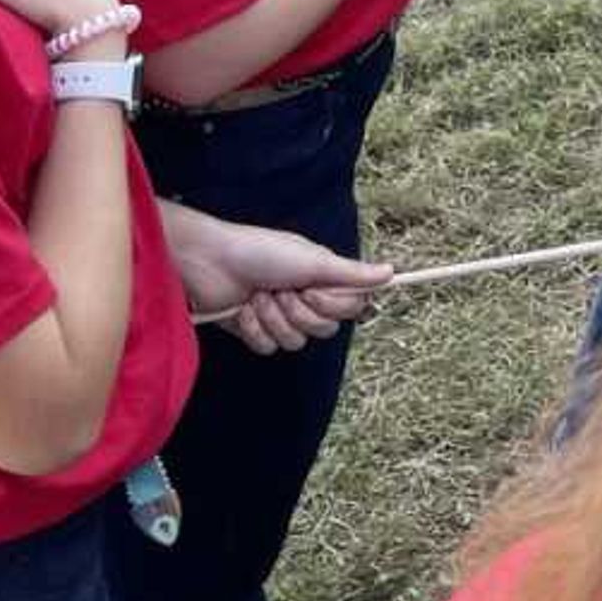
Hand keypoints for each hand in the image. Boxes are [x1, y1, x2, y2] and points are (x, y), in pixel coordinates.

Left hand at [165, 205, 389, 354]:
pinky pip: (269, 348)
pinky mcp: (255, 331)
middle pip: (325, 329)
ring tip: (260, 296)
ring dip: (275, 319)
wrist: (210, 263)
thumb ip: (352, 274)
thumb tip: (391, 272)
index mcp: (322, 278)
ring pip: (296, 342)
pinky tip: (244, 309)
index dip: (334, 305)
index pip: (351, 308)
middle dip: (301, 312)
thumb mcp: (312, 260)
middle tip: (283, 290)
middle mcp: (305, 298)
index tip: (313, 288)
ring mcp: (279, 316)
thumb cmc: (260, 252)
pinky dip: (255, 328)